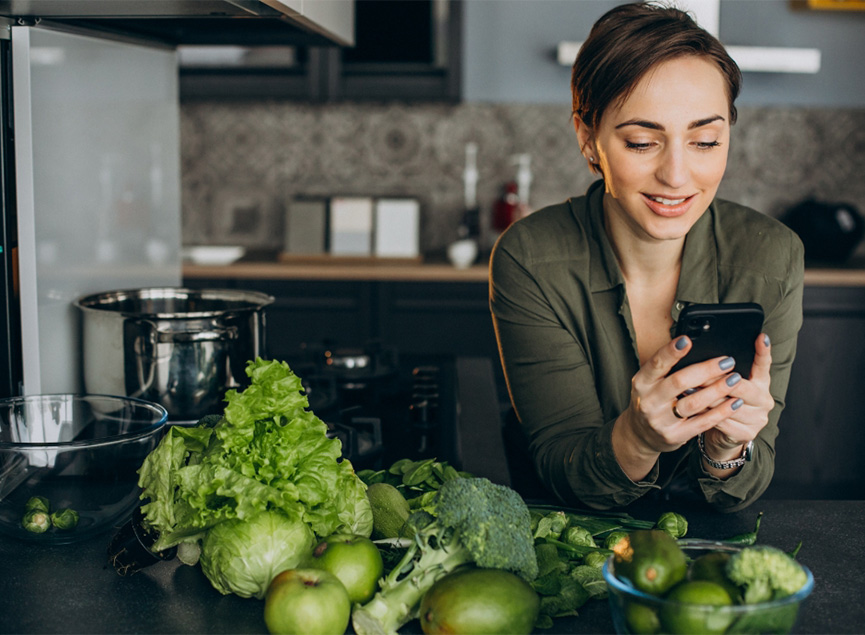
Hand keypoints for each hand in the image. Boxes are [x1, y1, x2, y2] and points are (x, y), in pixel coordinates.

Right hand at [612, 335, 744, 479]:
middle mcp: (648, 401)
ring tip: (735, 379)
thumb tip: (694, 345)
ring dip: (717, 390)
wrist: (640, 433)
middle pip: (679, 382)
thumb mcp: (650, 382)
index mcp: (641, 382)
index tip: (687, 340)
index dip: (671, 351)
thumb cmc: (652, 400)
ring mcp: (661, 420)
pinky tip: (735, 403)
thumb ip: (666, 367)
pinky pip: (702, 423)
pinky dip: (721, 412)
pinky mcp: (675, 436)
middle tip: (727, 361)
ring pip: (693, 403)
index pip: (656, 363)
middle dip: (706, 370)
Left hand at [701, 333, 773, 461]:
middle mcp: (764, 399)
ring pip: (728, 405)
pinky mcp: (747, 434)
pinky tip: (691, 409)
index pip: (764, 364)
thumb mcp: (725, 385)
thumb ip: (721, 372)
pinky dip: (705, 415)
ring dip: (706, 398)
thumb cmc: (721, 402)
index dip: (763, 351)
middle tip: (698, 374)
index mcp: (761, 382)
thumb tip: (701, 352)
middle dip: (716, 380)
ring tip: (687, 389)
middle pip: (741, 386)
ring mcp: (758, 418)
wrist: (724, 434)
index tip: (761, 337)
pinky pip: (722, 422)